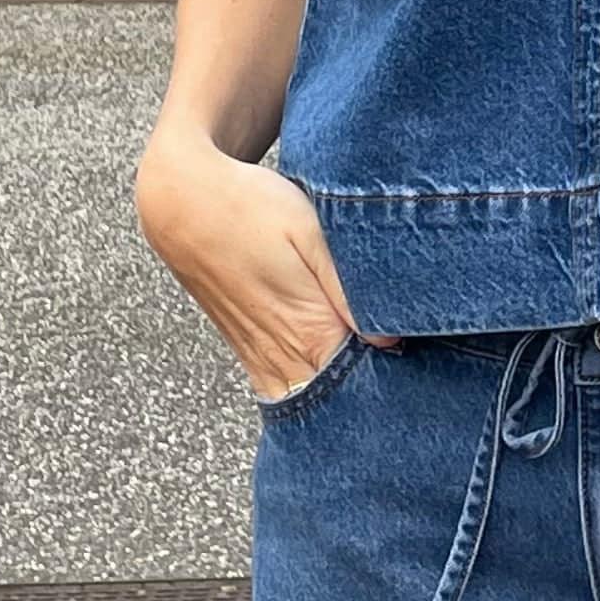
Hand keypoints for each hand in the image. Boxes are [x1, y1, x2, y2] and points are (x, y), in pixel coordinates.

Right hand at [135, 129, 386, 404]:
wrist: (182, 202)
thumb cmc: (251, 207)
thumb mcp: (307, 232)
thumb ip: (347, 288)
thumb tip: (388, 340)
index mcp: (304, 327)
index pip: (358, 380)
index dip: (391, 380)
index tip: (416, 370)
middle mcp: (278, 351)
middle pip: (333, 397)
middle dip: (368, 395)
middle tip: (402, 382)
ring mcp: (257, 354)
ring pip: (304, 399)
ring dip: (337, 396)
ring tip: (373, 385)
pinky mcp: (244, 348)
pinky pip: (278, 388)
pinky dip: (306, 391)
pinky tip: (331, 384)